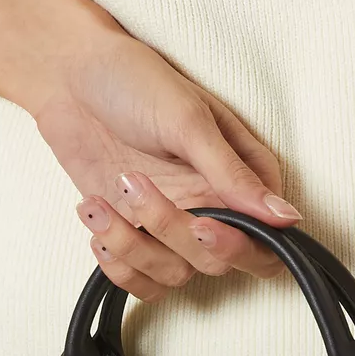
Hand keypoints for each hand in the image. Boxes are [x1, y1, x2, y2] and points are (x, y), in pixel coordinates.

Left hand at [33, 19, 299, 300]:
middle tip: (135, 187)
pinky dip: (117, 265)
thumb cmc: (133, 81)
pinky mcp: (135, 234)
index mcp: (242, 176)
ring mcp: (173, 223)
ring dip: (132, 246)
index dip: (239, 248)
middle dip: (172, 233)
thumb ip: (233, 174)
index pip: (265, 241)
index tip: (201, 225)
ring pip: (175, 274)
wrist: (68, 74)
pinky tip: (95, 220)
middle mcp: (213, 205)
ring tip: (99, 200)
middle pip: (217, 263)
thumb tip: (286, 218)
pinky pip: (142, 281)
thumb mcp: (188, 121)